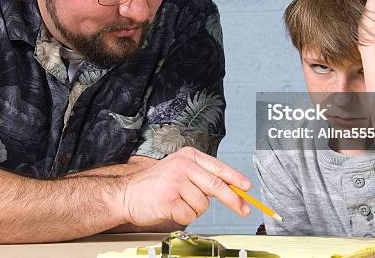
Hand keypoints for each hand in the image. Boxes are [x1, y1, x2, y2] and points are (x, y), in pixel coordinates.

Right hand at [120, 147, 251, 225]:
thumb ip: (201, 176)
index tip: (247, 187)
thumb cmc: (155, 185)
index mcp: (188, 156)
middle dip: (233, 200)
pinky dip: (183, 217)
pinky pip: (189, 215)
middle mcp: (183, 165)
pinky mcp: (169, 200)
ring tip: (178, 202)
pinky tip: (171, 209)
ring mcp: (175, 182)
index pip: (218, 167)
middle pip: (217, 185)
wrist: (127, 194)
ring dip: (194, 209)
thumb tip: (231, 188)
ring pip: (203, 205)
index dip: (235, 178)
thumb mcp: (179, 170)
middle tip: (244, 209)